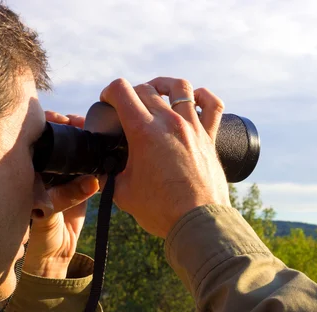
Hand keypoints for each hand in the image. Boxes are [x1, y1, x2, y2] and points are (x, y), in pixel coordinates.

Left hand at [22, 111, 98, 278]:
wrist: (56, 255)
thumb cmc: (41, 236)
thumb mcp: (48, 216)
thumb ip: (66, 198)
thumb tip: (92, 181)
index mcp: (29, 172)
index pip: (36, 141)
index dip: (47, 125)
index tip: (60, 119)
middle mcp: (45, 170)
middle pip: (58, 141)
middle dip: (71, 128)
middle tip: (81, 121)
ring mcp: (64, 176)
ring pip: (75, 152)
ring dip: (85, 140)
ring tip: (94, 130)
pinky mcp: (82, 185)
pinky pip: (92, 169)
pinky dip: (99, 159)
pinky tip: (104, 149)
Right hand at [99, 77, 229, 237]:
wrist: (197, 221)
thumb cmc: (161, 210)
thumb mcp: (122, 193)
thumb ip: (110, 176)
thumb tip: (103, 170)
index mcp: (143, 131)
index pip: (122, 91)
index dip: (109, 92)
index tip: (107, 102)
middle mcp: (169, 122)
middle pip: (147, 89)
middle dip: (132, 93)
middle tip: (128, 108)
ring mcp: (193, 127)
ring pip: (181, 88)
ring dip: (165, 85)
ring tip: (157, 91)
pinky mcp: (210, 138)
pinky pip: (213, 106)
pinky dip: (204, 97)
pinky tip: (196, 98)